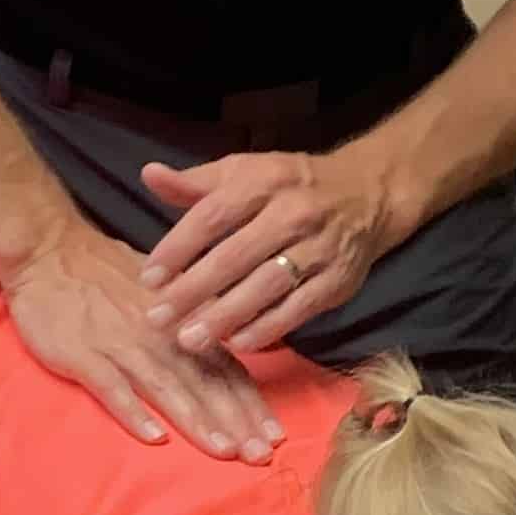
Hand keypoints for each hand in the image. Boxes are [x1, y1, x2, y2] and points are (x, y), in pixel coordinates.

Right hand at [1, 223, 286, 461]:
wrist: (49, 250)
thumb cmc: (108, 271)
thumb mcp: (164, 286)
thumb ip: (197, 317)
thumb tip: (236, 344)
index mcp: (180, 320)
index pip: (225, 366)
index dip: (251, 402)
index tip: (275, 436)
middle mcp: (159, 334)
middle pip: (204, 382)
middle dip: (236, 422)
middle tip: (261, 456)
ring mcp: (120, 344)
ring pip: (166, 387)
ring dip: (197, 420)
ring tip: (223, 451)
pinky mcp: (83, 355)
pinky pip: (111, 388)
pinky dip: (133, 412)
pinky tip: (153, 438)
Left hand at [139, 149, 394, 356]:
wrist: (366, 194)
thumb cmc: (288, 185)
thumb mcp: (243, 171)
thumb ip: (195, 183)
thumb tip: (149, 175)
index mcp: (263, 180)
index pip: (213, 215)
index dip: (179, 248)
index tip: (149, 278)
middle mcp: (293, 212)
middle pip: (236, 256)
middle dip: (193, 290)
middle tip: (158, 319)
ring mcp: (319, 248)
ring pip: (267, 286)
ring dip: (226, 316)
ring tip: (190, 339)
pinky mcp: (338, 279)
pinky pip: (298, 308)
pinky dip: (267, 328)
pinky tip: (236, 343)